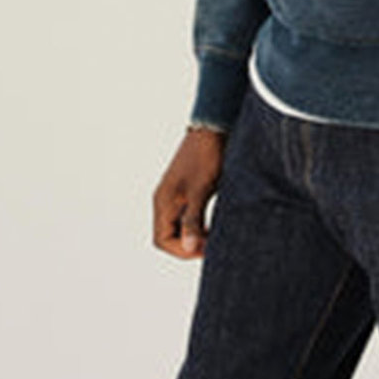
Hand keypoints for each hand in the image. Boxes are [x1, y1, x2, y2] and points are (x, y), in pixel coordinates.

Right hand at [152, 128, 227, 258]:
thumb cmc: (206, 156)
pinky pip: (189, 215)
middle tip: (214, 245)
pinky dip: (200, 224)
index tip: (206, 249)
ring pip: (180, 226)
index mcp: (163, 201)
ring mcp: (176, 195)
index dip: (182, 251)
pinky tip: (217, 224)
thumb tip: (189, 248)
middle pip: (170, 236)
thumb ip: (194, 220)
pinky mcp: (189, 190)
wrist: (214, 128)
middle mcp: (166, 200)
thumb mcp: (201, 190)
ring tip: (217, 236)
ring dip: (196, 235)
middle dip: (189, 245)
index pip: (162, 240)